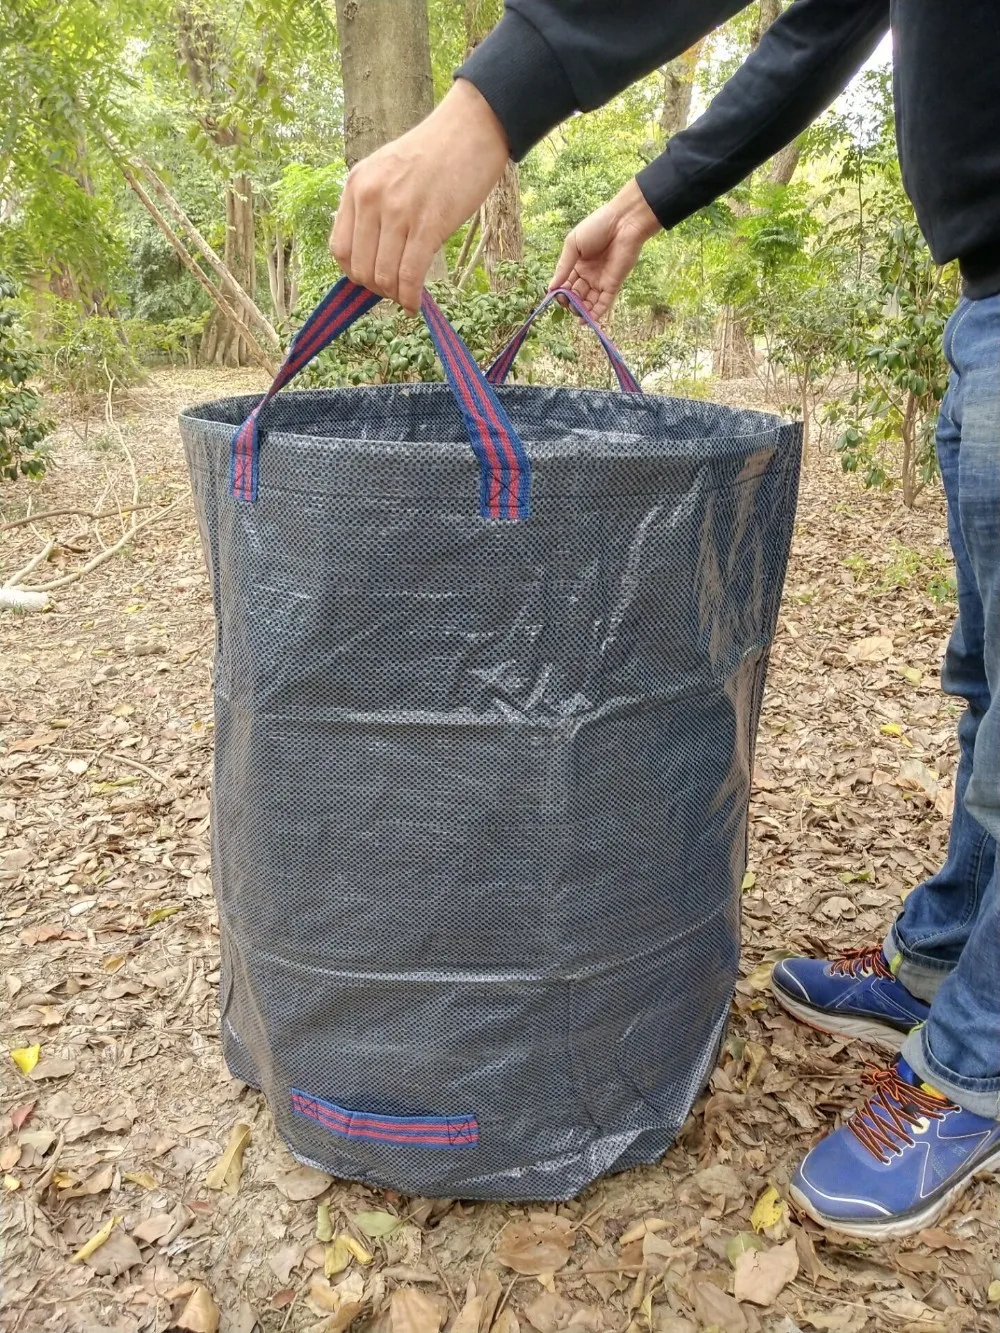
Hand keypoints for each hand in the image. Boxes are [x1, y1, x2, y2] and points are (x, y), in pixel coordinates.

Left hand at [330, 80, 509, 313]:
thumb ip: (373, 205)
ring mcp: (398, 211)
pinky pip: (410, 276)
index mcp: (357, 185)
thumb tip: (371, 254)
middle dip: (377, 289)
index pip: (339, 249)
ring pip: (383, 277)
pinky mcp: (428, 224)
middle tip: (395, 289)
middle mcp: (371, 198)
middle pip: (359, 269)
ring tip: (407, 295)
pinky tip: (416, 305)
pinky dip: (411, 298)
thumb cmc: (435, 152)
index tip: (374, 278)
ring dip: (395, 295)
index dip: (355, 274)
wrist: (472, 127)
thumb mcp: (387, 170)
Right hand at [550, 181, 660, 318]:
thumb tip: (551, 288)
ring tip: (575, 312)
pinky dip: (595, 314)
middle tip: (566, 302)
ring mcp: (600, 281)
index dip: (559, 292)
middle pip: (575, 295)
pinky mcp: (613, 285)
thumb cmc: (597, 226)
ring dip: (580, 310)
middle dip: (569, 302)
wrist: (624, 222)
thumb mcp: (572, 244)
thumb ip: (563, 266)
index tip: (554, 295)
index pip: (565, 284)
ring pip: (587, 302)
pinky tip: (585, 321)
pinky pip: (603, 304)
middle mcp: (588, 275)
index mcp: (577, 264)